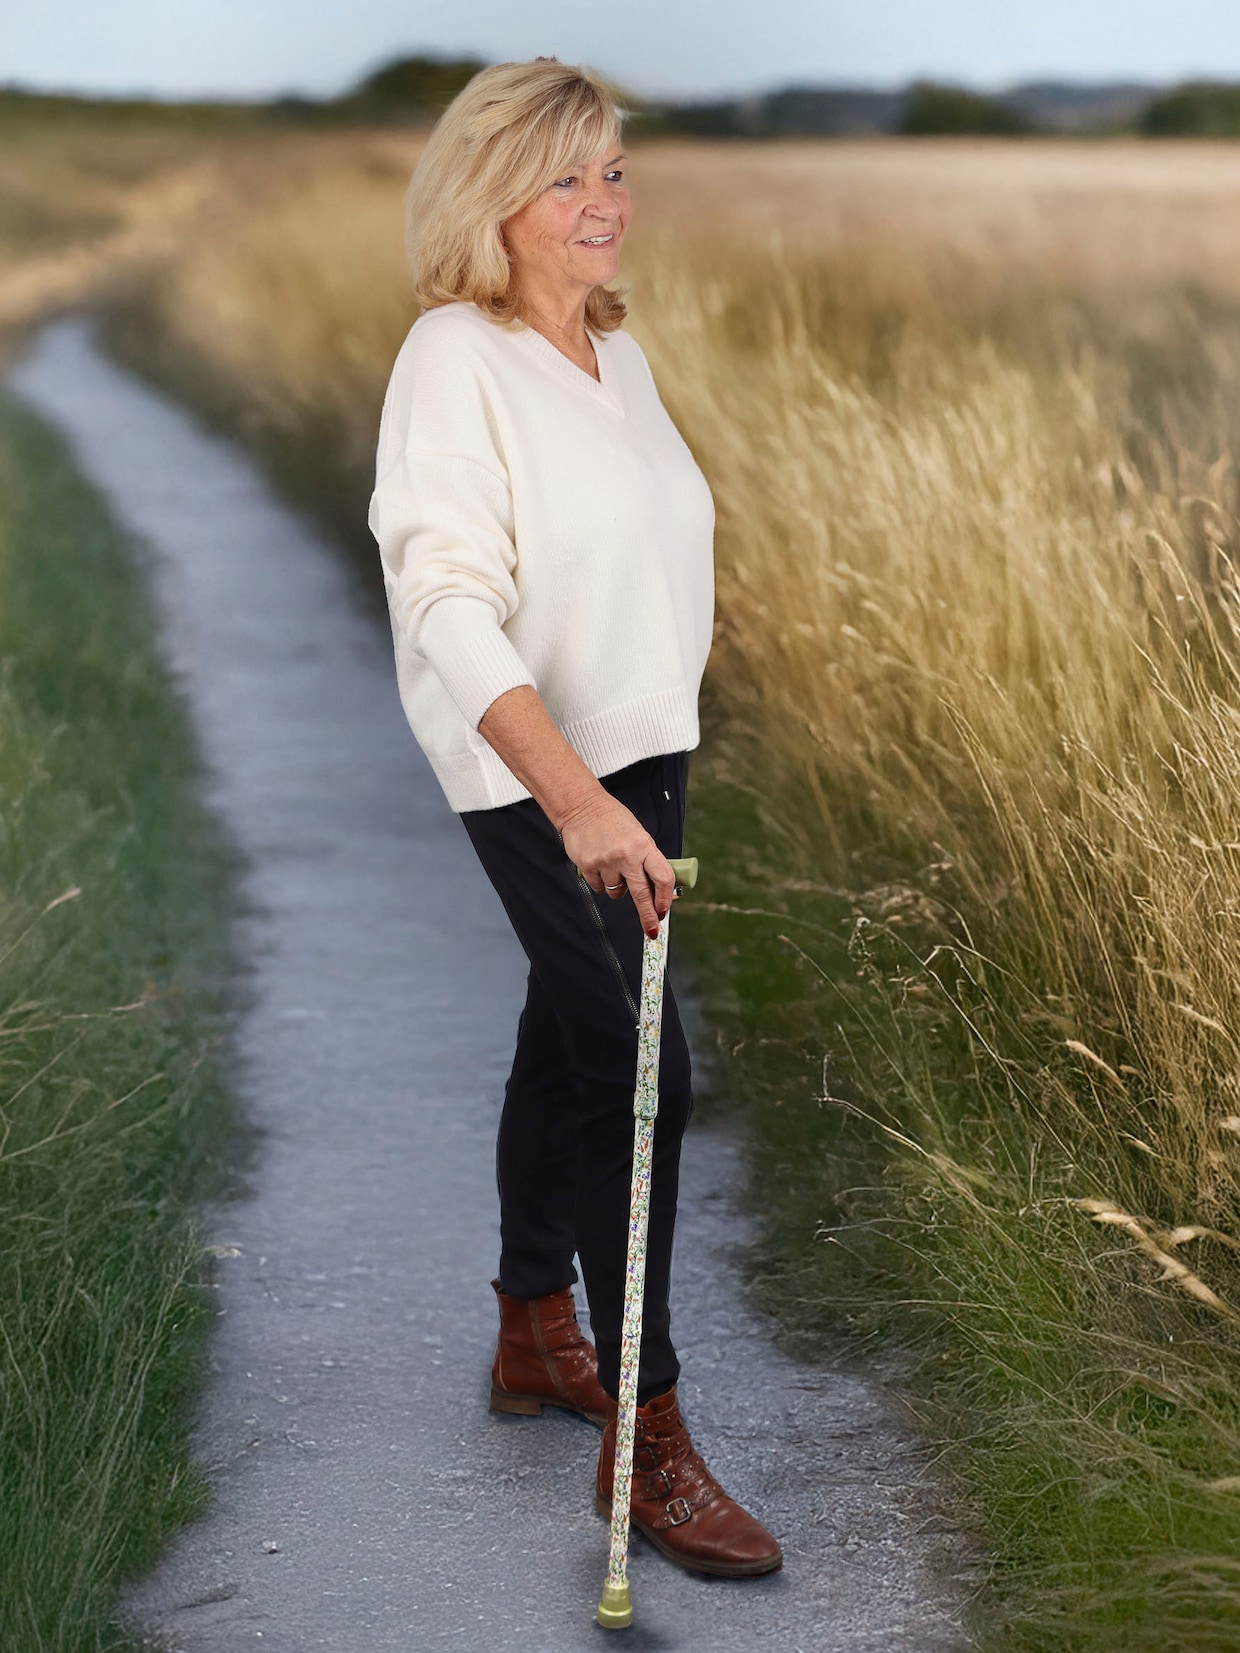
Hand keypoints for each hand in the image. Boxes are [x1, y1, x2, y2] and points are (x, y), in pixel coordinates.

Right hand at [559, 792, 675, 938]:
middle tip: (652, 930)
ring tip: (615, 869)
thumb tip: (661, 889)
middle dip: (648, 916)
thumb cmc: (614, 821)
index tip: (664, 910)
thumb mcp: (639, 836)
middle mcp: (626, 856)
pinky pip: (599, 888)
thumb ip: (649, 860)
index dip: (665, 897)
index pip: (662, 877)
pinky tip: (601, 866)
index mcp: (644, 846)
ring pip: (617, 892)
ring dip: (619, 889)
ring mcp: (606, 862)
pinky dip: (602, 883)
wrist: (582, 807)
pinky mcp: (588, 866)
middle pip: (641, 894)